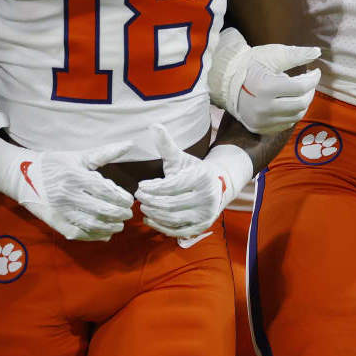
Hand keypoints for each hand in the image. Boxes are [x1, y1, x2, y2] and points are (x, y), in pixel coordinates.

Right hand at [0, 134, 137, 240]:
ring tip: (119, 225)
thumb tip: (130, 143)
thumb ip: (105, 152)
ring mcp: (60, 211)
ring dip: (110, 227)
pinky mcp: (54, 222)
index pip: (105, 191)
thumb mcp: (79, 156)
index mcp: (75, 177)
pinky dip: (94, 236)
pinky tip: (104, 234)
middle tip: (127, 214)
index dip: (121, 198)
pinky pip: (77, 233)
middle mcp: (67, 195)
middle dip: (120, 214)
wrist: (22, 176)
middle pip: (101, 210)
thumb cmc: (55, 164)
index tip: (129, 201)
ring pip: (91, 224)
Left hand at [137, 127, 253, 244]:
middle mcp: (207, 197)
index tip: (140, 186)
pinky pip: (177, 230)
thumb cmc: (193, 171)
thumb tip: (153, 125)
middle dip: (150, 201)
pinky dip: (160, 226)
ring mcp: (206, 213)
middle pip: (170, 204)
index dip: (152, 187)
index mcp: (202, 177)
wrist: (217, 186)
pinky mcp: (202, 226)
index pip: (171, 186)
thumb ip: (166, 144)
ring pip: (172, 218)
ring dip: (153, 214)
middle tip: (138, 197)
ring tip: (143, 207)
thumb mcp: (180, 158)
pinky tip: (150, 219)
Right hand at [209, 27, 320, 134]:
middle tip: (308, 82)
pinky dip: (292, 113)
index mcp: (265, 87)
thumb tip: (317, 52)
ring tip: (298, 91)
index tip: (315, 72)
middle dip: (310, 91)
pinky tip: (288, 101)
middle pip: (301, 104)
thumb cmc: (249, 64)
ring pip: (296, 116)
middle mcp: (262, 108)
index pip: (301, 87)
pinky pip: (285, 124)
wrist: (224, 81)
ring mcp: (260, 120)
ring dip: (303, 103)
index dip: (313, 78)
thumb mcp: (271, 55)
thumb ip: (295, 55)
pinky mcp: (258, 128)